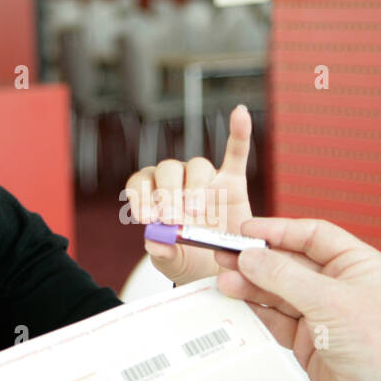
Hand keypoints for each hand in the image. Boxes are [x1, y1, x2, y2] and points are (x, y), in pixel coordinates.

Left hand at [123, 104, 253, 286]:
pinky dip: (239, 133)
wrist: (219, 267)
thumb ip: (162, 253)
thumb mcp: (172, 262)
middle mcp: (177, 181)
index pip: (141, 182)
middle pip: (168, 170)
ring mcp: (206, 180)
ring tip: (194, 211)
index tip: (145, 218)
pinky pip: (236, 154)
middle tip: (171, 218)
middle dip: (167, 193)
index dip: (140, 196)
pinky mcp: (233, 181)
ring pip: (197, 166)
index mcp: (154, 195)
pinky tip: (240, 113)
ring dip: (193, 185)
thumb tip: (154, 241)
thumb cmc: (189, 260)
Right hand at [213, 217, 380, 380]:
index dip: (279, 231)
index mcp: (356, 264)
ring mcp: (322, 314)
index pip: (313, 236)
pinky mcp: (308, 340)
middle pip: (290, 264)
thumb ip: (285, 277)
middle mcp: (338, 286)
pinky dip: (256, 312)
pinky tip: (237, 304)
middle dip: (258, 261)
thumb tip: (251, 258)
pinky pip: (276, 320)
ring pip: (279, 293)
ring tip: (225, 282)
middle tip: (226, 256)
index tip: (246, 231)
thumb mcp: (328, 300)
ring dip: (252, 286)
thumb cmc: (376, 346)